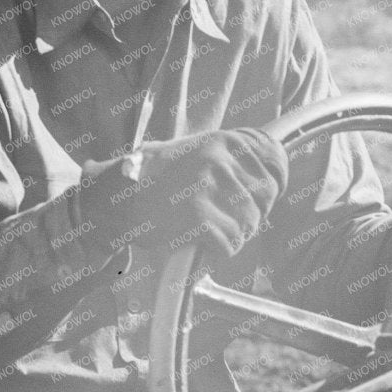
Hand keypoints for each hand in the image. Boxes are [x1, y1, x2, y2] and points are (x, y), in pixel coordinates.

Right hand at [114, 128, 289, 261]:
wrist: (115, 199)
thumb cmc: (154, 178)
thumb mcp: (196, 150)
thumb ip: (232, 159)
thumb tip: (270, 177)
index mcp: (225, 140)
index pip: (277, 161)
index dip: (274, 184)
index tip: (262, 195)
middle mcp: (221, 159)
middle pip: (267, 197)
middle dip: (251, 213)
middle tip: (224, 217)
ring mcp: (210, 187)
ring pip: (250, 224)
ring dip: (232, 234)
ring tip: (206, 228)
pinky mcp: (199, 217)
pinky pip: (230, 244)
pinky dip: (217, 250)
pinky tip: (198, 241)